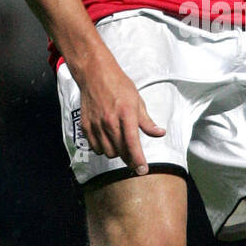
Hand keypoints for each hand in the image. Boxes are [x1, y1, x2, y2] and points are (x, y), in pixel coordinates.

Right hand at [75, 51, 165, 175]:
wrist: (95, 75)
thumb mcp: (138, 101)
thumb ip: (147, 121)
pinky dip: (103, 149)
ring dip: (116, 154)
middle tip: (135, 159)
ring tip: (121, 146)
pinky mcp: (86, 126)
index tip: (142, 170)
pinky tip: (108, 142)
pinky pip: (95, 147)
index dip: (138, 160)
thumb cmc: (118, 85)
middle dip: (130, 159)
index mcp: (126, 114)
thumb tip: (160, 133)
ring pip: (108, 152)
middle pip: (121, 151)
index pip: (132, 144)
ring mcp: (96, 124)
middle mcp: (110, 121)